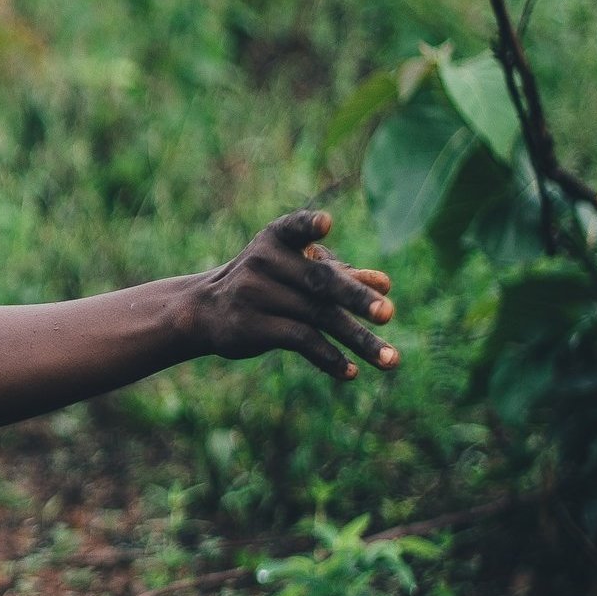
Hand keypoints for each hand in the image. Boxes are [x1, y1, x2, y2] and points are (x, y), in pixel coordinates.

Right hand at [185, 210, 398, 380]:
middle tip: (389, 313)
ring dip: (359, 340)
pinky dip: (330, 358)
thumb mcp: (296, 273)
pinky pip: (300, 340)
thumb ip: (339, 276)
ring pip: (317, 317)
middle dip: (356, 297)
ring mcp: (254, 294)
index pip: (294, 228)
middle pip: (319, 281)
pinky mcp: (251, 326)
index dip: (308, 225)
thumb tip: (386, 284)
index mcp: (276, 239)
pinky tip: (352, 372)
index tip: (325, 223)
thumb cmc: (263, 285)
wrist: (205, 311)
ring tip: (391, 360)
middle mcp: (263, 262)